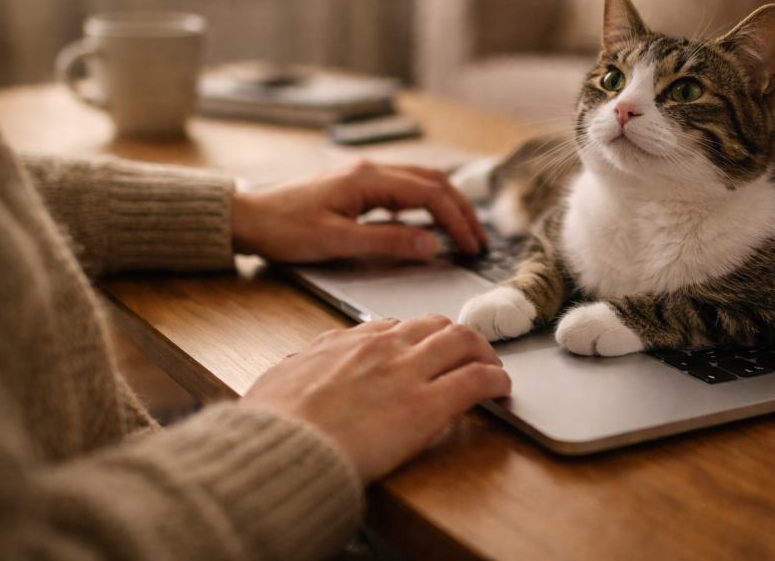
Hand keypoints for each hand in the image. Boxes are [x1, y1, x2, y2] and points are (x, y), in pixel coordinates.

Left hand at [231, 161, 487, 261]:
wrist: (246, 217)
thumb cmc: (283, 229)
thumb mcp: (335, 241)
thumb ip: (386, 242)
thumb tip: (431, 243)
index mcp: (369, 179)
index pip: (431, 194)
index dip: (457, 220)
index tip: (472, 246)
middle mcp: (371, 170)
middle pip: (433, 182)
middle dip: (461, 210)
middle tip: (478, 240)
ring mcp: (364, 175)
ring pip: (420, 182)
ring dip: (446, 205)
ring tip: (462, 232)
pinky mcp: (356, 185)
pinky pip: (403, 189)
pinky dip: (426, 204)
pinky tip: (428, 223)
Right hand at [242, 315, 510, 482]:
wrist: (282, 450)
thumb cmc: (272, 424)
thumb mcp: (279, 379)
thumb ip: (300, 365)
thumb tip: (301, 360)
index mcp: (346, 342)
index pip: (393, 327)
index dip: (416, 337)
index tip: (423, 349)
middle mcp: (381, 348)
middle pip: (434, 325)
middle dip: (455, 337)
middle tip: (467, 354)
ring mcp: (407, 372)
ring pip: (462, 341)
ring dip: (483, 352)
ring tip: (492, 366)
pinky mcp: (427, 405)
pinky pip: (475, 380)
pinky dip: (495, 379)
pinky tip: (502, 387)